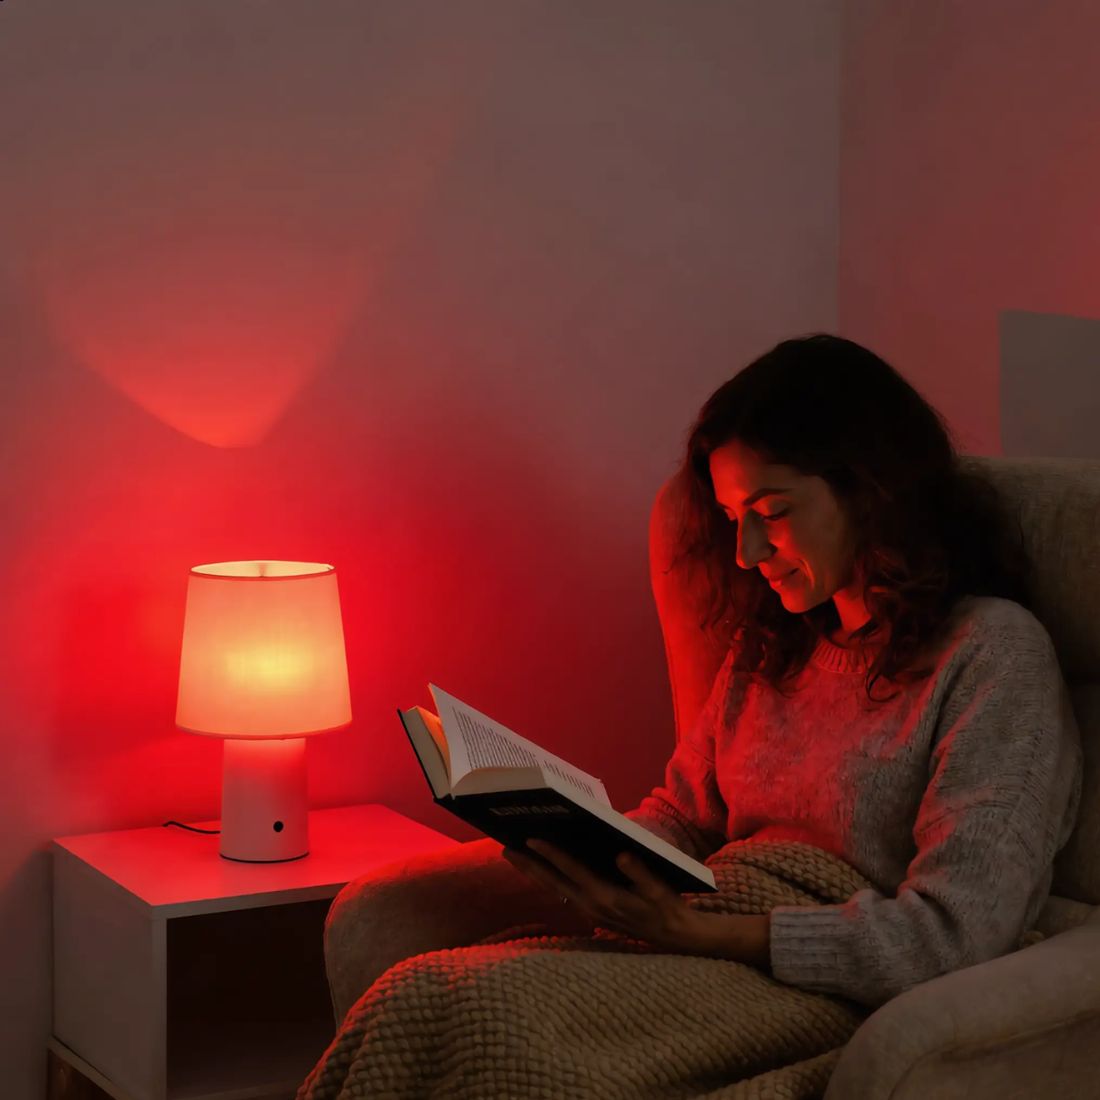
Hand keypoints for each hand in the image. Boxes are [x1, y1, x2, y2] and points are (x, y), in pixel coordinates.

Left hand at [502, 839, 710, 954]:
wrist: (673, 936)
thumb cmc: (666, 907)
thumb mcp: (660, 889)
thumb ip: (641, 873)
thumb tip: (622, 854)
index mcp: (605, 895)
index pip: (572, 870)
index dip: (551, 854)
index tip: (531, 838)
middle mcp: (591, 904)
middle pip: (553, 882)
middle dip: (529, 865)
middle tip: (506, 847)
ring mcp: (589, 910)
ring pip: (555, 889)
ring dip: (534, 873)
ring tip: (514, 856)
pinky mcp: (591, 912)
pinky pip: (563, 893)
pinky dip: (548, 880)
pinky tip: (541, 871)